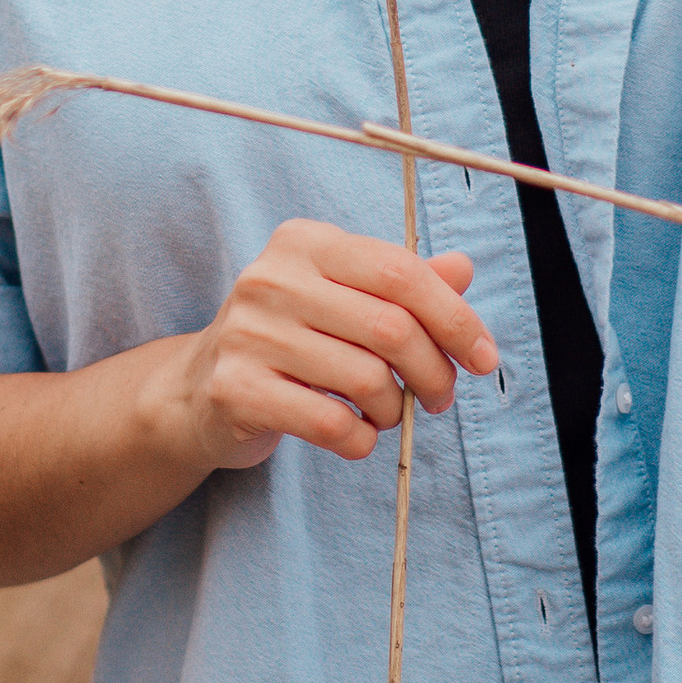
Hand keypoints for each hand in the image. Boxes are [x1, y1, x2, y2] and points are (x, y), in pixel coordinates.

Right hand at [166, 220, 499, 472]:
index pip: (400, 271)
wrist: (197, 391)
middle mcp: (272, 278)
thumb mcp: (342, 297)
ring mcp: (249, 334)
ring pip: (366, 379)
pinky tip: (356, 436)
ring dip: (395, 410)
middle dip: (434, 371)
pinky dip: (361, 440)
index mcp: (305, 242)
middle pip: (391, 327)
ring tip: (387, 415)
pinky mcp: (237, 389)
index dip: (455, 317)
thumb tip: (463, 268)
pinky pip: (330, 423)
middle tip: (440, 397)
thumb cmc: (288, 339)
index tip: (484, 357)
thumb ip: (402, 283)